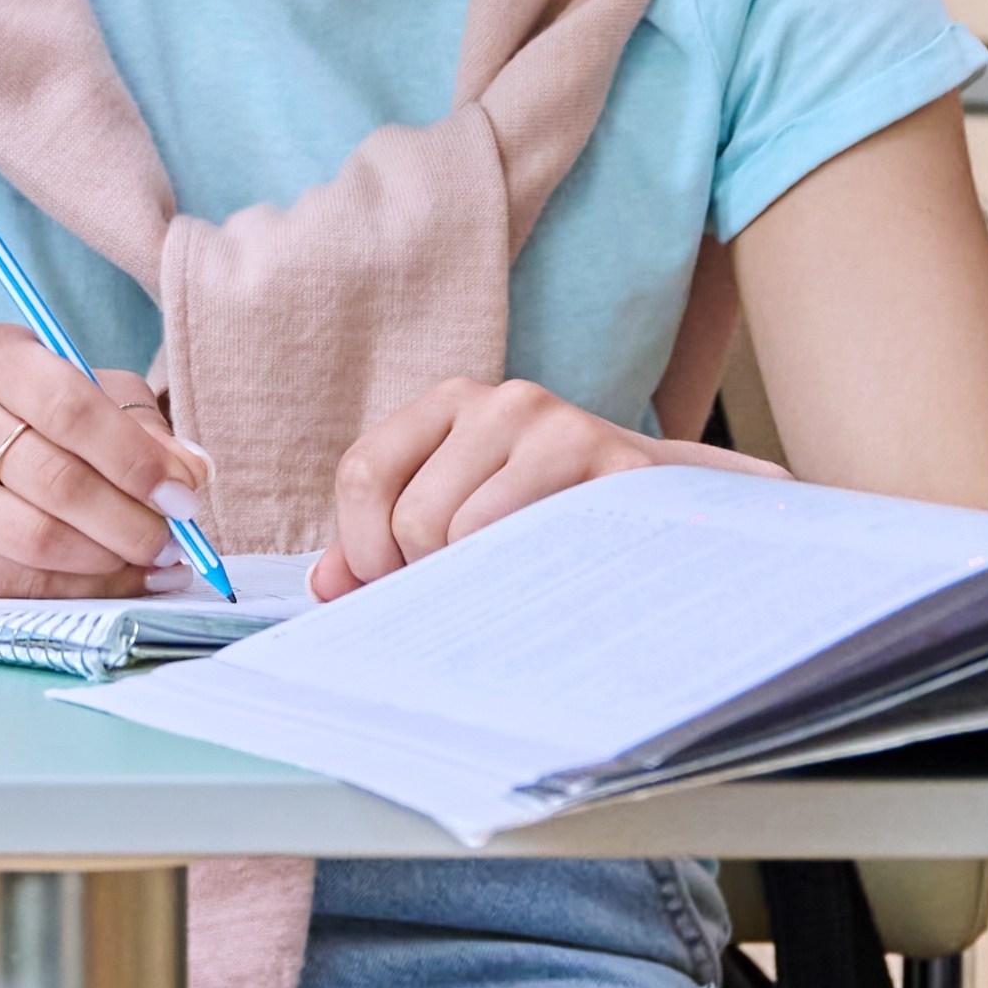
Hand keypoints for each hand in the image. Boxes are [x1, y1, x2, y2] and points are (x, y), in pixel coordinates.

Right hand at [0, 327, 200, 595]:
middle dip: (130, 521)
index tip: (183, 496)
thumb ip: (140, 429)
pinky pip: (10, 586)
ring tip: (150, 563)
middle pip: (54, 479)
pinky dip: (75, 592)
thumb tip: (190, 474)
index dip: (134, 458)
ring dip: (107, 561)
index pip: (69, 406)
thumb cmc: (24, 426)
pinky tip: (112, 583)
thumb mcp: (84, 399)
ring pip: (34, 540)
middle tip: (173, 543)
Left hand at [325, 381, 761, 588]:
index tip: (393, 584)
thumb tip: (324, 585)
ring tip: (515, 577)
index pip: (362, 471)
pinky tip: (546, 574)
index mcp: (449, 403)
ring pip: (462, 533)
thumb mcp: (460, 517)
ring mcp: (555, 424)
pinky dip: (519, 575)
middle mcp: (499, 400)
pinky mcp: (604, 459)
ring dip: (477, 580)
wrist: (664, 512)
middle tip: (470, 587)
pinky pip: (522, 537)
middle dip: (427, 576)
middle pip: (411, 517)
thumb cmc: (545, 522)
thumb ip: (383, 546)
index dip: (364, 547)